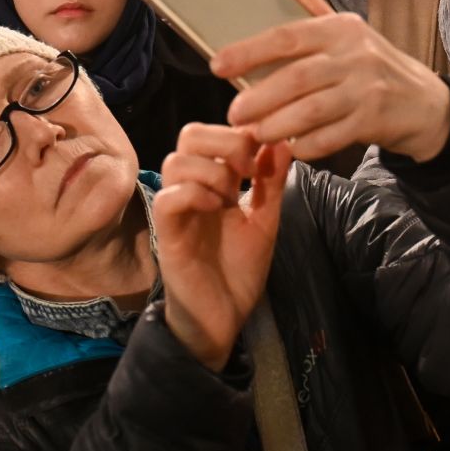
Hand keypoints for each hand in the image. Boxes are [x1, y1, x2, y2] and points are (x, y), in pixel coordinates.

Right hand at [153, 125, 288, 369]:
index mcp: (215, 182)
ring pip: (176, 161)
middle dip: (224, 141)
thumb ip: (271, 182)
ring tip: (232, 198)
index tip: (265, 150)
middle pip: (190, 134)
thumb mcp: (265, 220)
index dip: (239, 131)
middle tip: (248, 168)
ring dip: (212, 171)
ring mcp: (177, 209)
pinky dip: (194, 194)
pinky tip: (217, 209)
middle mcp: (192, 189)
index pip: (213, 133)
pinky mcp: (167, 234)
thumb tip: (282, 141)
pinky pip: (168, 198)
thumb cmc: (238, 271)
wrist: (223, 318)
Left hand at [211, 0, 449, 163]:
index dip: (248, 51)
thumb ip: (307, 4)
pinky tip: (291, 147)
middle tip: (233, 114)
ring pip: (310, 110)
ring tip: (256, 133)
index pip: (287, 36)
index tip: (218, 65)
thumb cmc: (376, 66)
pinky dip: (305, 145)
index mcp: (340, 28)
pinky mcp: (374, 120)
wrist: (426, 103)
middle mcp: (354, 54)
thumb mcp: (347, 30)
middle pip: (296, 77)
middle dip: (258, 98)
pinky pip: (330, 137)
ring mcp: (366, 88)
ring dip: (277, 125)